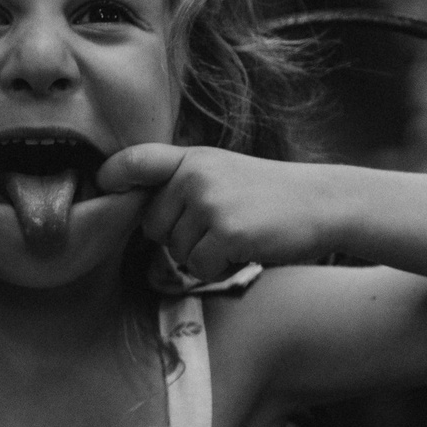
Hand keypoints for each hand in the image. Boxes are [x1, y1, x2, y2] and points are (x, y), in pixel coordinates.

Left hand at [104, 143, 337, 282]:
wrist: (324, 204)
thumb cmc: (268, 197)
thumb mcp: (221, 173)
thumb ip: (181, 184)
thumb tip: (135, 213)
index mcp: (191, 158)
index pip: (135, 161)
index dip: (112, 176)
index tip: (102, 187)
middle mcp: (195, 175)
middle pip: (152, 225)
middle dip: (178, 236)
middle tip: (219, 225)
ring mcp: (210, 203)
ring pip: (175, 250)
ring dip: (202, 254)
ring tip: (237, 234)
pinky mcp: (227, 232)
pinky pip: (198, 267)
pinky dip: (219, 268)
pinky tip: (245, 249)